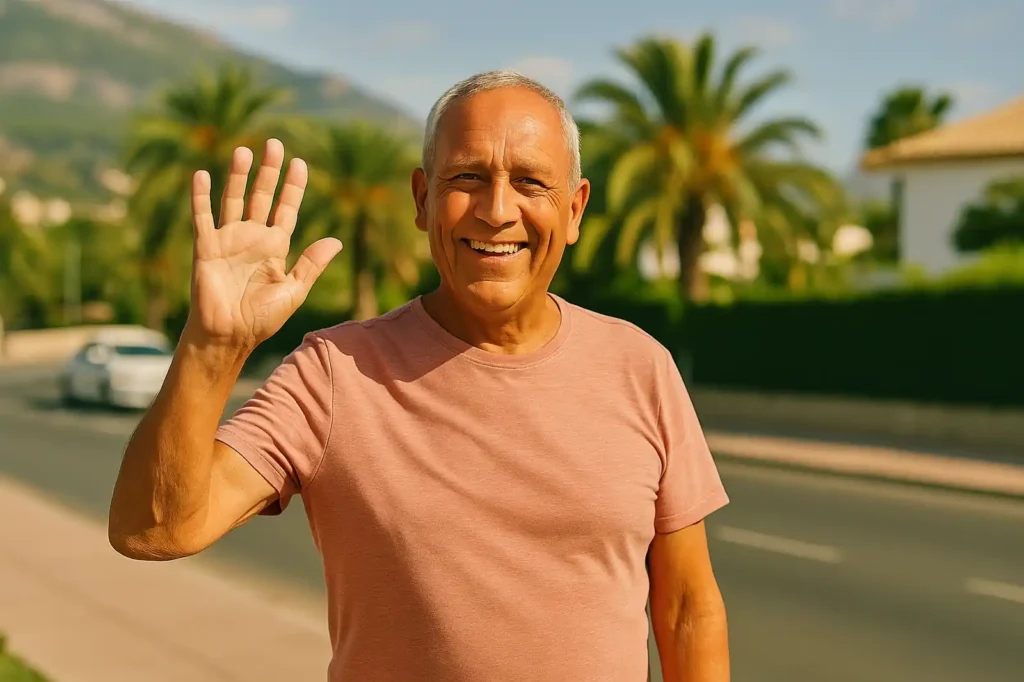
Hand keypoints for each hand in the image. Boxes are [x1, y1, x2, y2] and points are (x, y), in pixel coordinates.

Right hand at [183, 139, 341, 351]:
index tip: (300, 163)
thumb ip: (311, 264)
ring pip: (234, 200)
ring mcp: (228, 241)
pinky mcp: (206, 248)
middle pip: (262, 197)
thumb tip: (335, 241)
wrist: (229, 336)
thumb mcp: (293, 290)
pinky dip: (200, 196)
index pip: (286, 210)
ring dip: (239, 177)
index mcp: (275, 248)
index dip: (293, 187)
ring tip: (245, 150)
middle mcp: (252, 238)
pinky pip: (202, 217)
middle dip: (269, 172)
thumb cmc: (261, 319)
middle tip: (275, 144)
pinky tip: (202, 174)